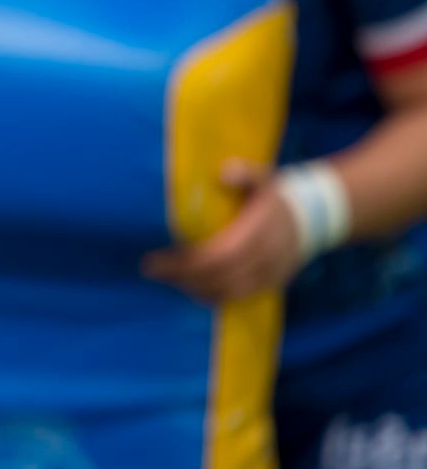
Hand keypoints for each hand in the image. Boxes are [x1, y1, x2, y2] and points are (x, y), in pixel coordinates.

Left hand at [140, 159, 303, 302]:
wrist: (316, 217)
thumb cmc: (277, 195)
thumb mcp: (265, 178)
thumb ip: (245, 174)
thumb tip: (225, 172)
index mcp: (259, 231)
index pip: (219, 255)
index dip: (187, 262)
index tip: (157, 259)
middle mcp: (266, 257)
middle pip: (219, 277)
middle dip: (182, 276)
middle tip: (151, 270)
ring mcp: (271, 273)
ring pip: (229, 291)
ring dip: (195, 288)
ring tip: (167, 278)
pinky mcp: (271, 283)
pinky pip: (240, 296)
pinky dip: (214, 296)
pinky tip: (191, 288)